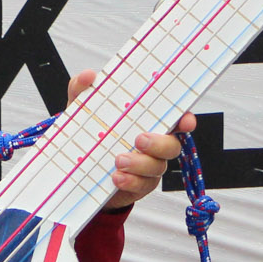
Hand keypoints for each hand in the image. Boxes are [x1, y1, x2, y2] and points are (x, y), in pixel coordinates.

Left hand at [67, 68, 197, 210]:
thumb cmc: (91, 133)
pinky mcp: (138, 185)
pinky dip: (130, 182)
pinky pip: (142, 185)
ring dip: (140, 164)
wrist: (77, 168)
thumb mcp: (83, 109)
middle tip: (139, 140)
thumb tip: (89, 76)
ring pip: (157, 167)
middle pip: (172, 145)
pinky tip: (117, 178)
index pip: (174, 118)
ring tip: (118, 161)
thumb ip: (82, 89)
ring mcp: (148, 166)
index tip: (185, 122)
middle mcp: (153, 145)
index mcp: (147, 122)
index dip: (185, 120)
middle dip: (159, 143)